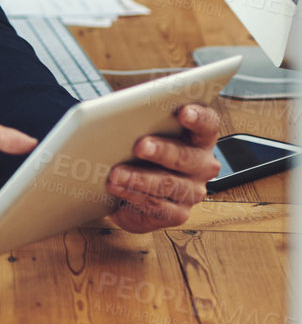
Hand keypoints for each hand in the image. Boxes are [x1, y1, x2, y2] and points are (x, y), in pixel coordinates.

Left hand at [106, 103, 221, 232]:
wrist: (126, 191)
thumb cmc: (134, 153)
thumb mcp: (138, 132)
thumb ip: (139, 119)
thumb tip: (117, 110)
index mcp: (198, 138)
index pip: (208, 124)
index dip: (198, 117)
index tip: (184, 111)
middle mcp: (201, 165)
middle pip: (187, 157)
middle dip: (163, 151)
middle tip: (141, 146)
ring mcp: (192, 191)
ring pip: (169, 184)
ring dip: (140, 179)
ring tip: (116, 174)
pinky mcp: (177, 213)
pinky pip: (157, 206)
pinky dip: (134, 196)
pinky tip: (117, 188)